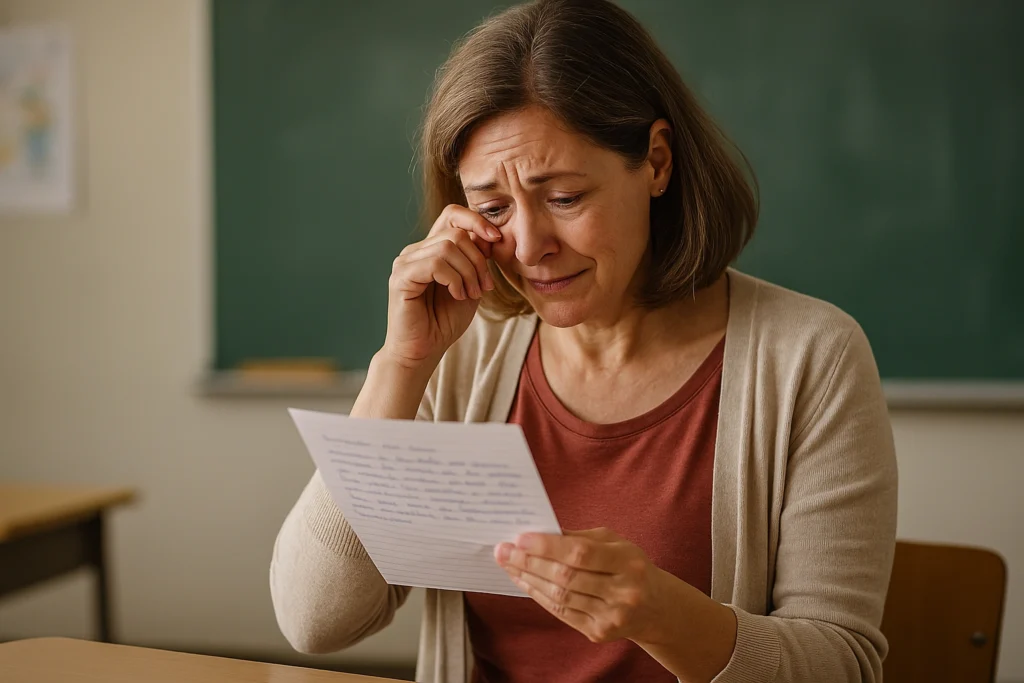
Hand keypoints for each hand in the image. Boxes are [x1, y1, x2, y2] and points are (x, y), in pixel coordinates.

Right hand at [383, 204, 501, 368]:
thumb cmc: (444, 321)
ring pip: (448, 247)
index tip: (497, 240)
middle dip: (479, 260)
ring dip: (469, 273)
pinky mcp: (401, 277)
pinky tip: (457, 295)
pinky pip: (435, 264)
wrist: (423, 351)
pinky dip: (454, 280)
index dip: (477, 221)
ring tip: (470, 294)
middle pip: (456, 233)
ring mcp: (405, 262)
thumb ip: (477, 259)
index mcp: (431, 248)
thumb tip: (490, 235)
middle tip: (484, 287)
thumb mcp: (470, 284)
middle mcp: (415, 250)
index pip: (453, 215)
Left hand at [495, 528, 669, 644]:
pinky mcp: (599, 633)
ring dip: (529, 579)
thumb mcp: (615, 543)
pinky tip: (524, 581)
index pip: (581, 553)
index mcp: (628, 562)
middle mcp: (623, 591)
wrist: (655, 607)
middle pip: (566, 577)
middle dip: (529, 562)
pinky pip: (561, 613)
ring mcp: (611, 616)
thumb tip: (540, 532)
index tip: (520, 537)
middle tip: (504, 550)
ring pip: (560, 596)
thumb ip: (580, 537)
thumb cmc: (629, 566)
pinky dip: (539, 595)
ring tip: (509, 564)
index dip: (547, 546)